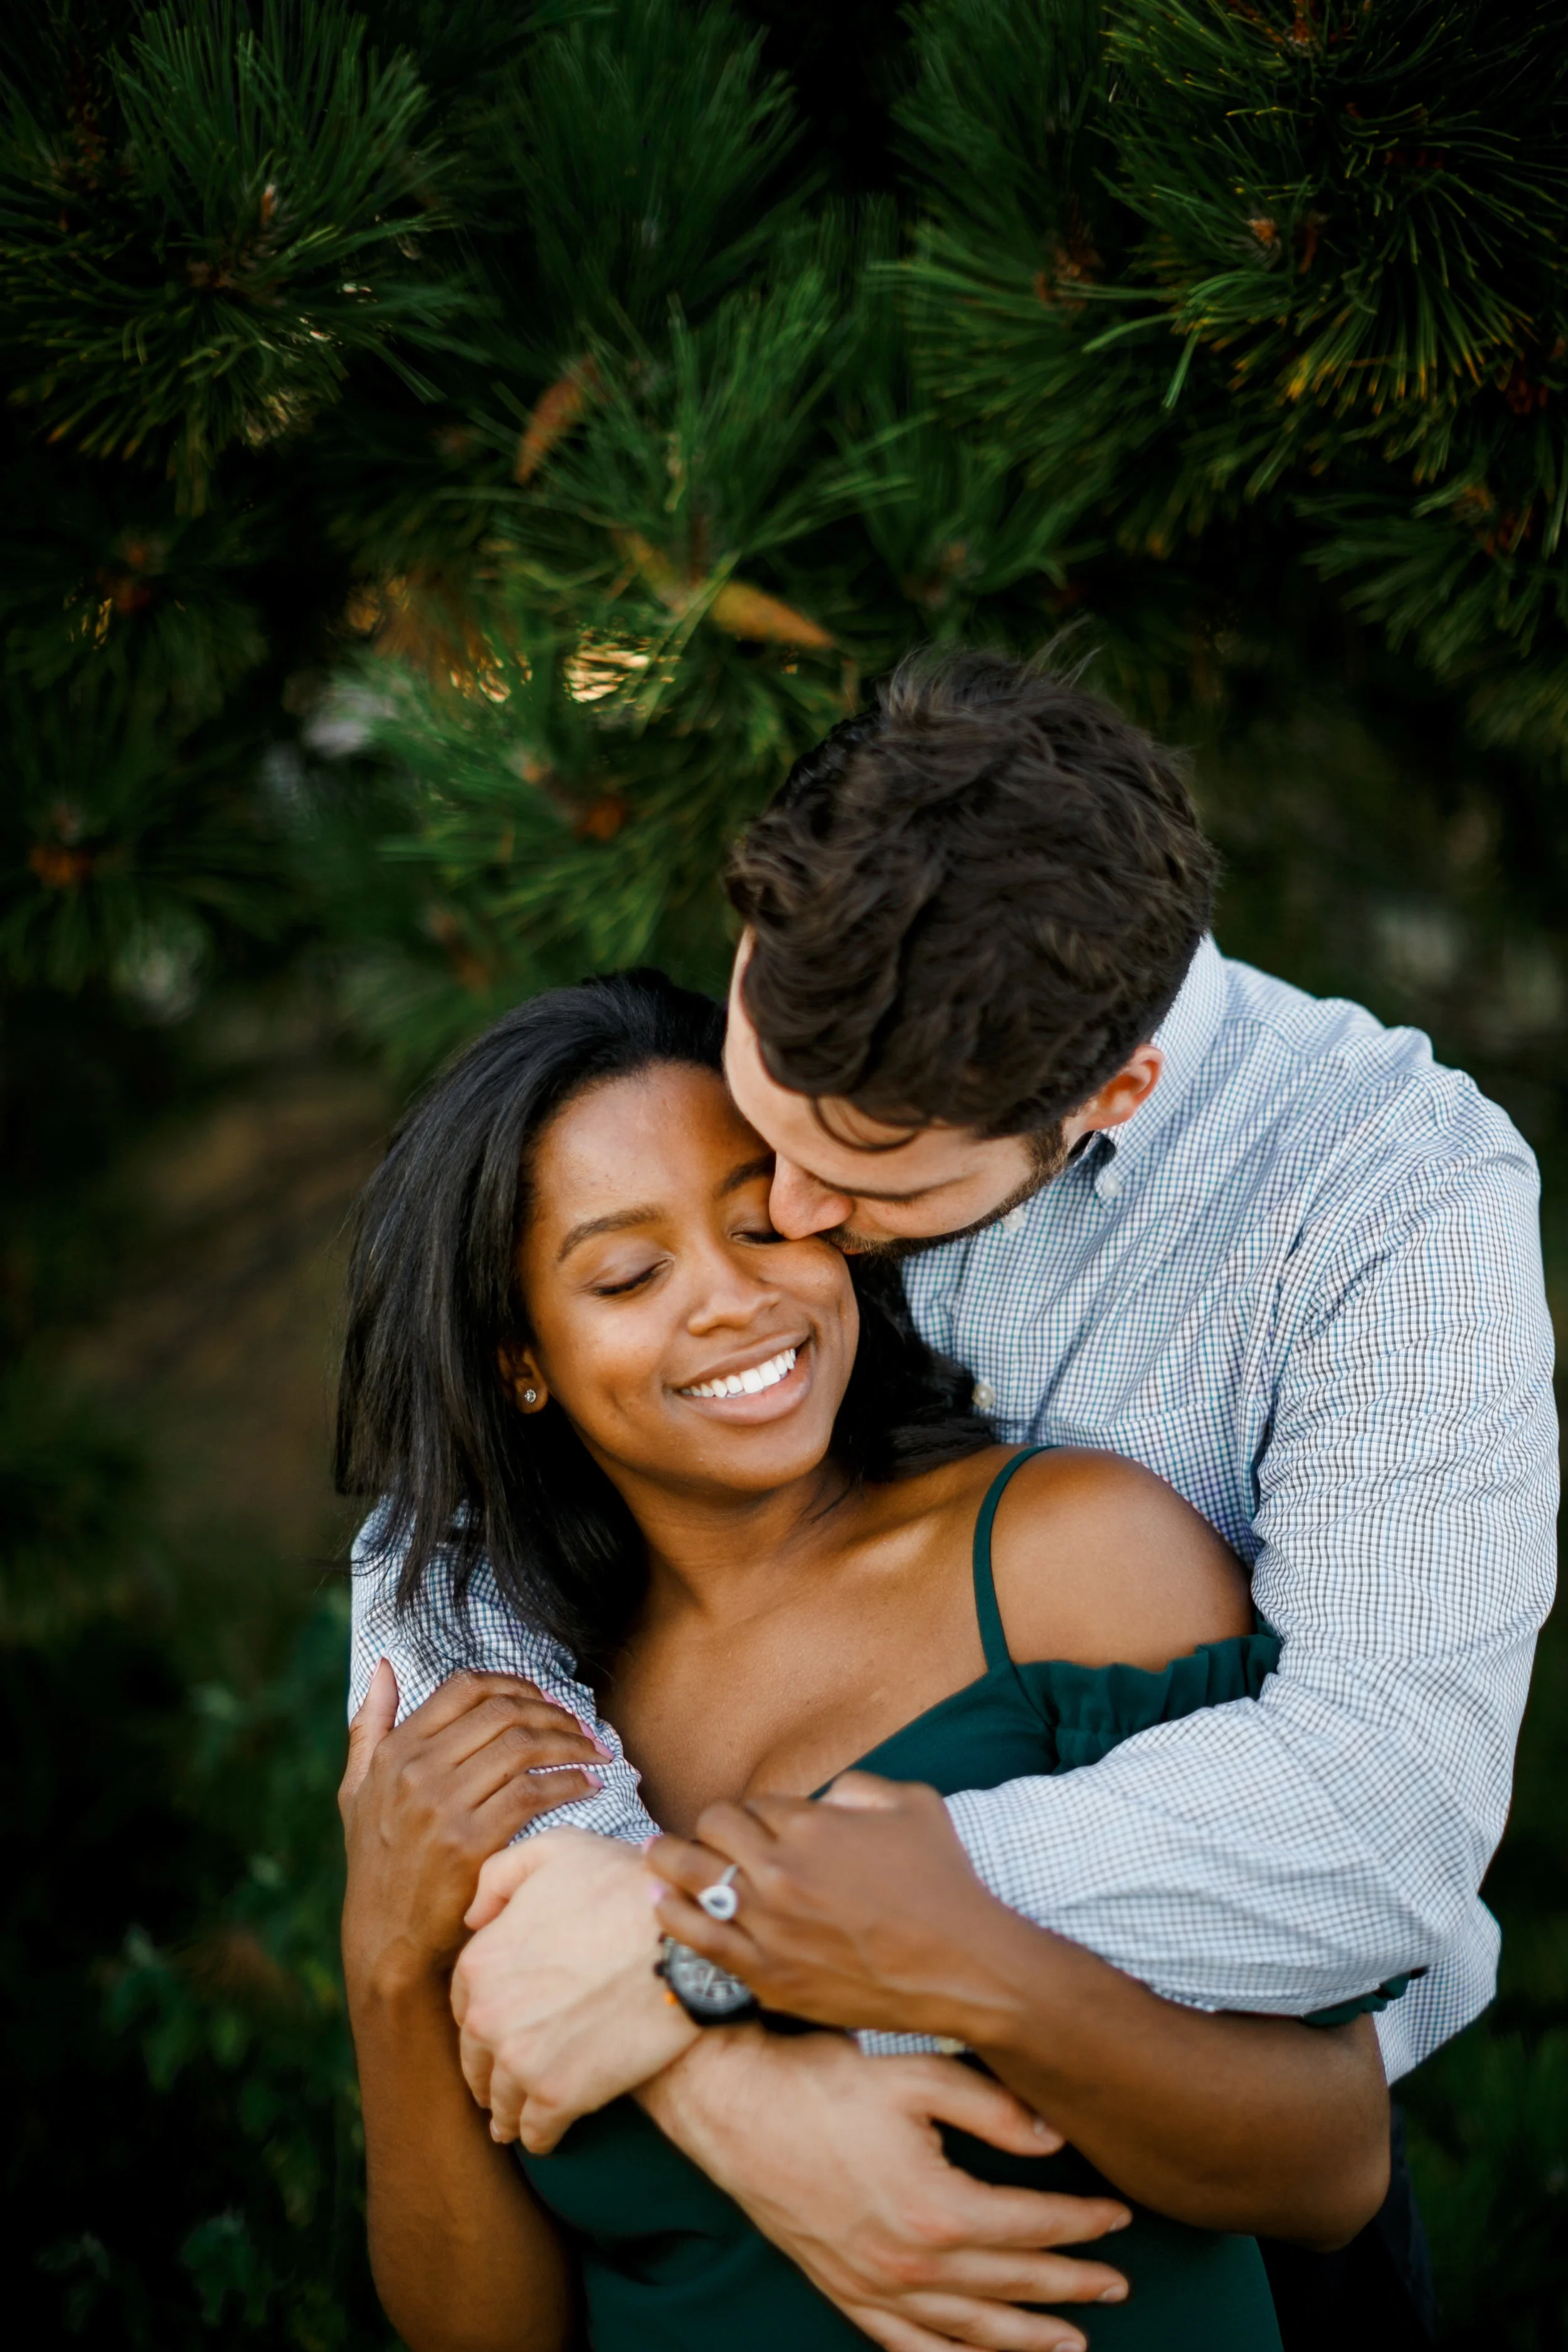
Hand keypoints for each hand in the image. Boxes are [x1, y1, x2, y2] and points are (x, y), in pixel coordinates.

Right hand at [339, 1661, 605, 2000]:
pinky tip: (588, 1786)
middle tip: (582, 1727)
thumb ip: (370, 1726)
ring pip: (523, 1747)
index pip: (464, 1687)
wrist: (386, 1940)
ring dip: (571, 1744)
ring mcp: (442, 1808)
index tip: (544, 1698)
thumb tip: (383, 1666)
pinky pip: (533, 1793)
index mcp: (394, 1752)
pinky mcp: (470, 1844)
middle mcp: (415, 1772)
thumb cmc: (379, 1862)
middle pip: (503, 1712)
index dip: (514, 1683)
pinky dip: (570, 1782)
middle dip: (553, 1713)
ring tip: (594, 1752)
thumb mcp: (358, 1790)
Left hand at [451, 1828, 698, 2151]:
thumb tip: (474, 1917)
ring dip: (508, 2112)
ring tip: (515, 2120)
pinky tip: (546, 2134)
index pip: (464, 2002)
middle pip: (476, 2058)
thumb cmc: (623, 1888)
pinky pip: (537, 2130)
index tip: (494, 2027)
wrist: (677, 1940)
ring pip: (502, 2101)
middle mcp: (489, 2017)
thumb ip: (500, 1875)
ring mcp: (522, 2061)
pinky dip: (540, 2135)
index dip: (480, 2014)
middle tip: (497, 2084)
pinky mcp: (560, 2096)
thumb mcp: (555, 1851)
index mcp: (481, 1961)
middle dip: (485, 2071)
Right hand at [642, 2029, 1130, 2351]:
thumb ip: (993, 2109)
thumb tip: (1054, 2138)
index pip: (1033, 2225)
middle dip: (1071, 2284)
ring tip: (1071, 2344)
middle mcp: (909, 2265)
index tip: (1119, 2215)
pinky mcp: (842, 2292)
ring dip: (1025, 2340)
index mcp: (937, 2209)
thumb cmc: (822, 2081)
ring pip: (968, 2332)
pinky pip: (905, 2346)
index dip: (1082, 2223)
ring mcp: (873, 2287)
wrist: (735, 2104)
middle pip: (1012, 2285)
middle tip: (1116, 2283)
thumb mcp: (917, 2075)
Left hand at [648, 1772, 1012, 2039]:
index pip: (753, 1804)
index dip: (755, 1811)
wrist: (961, 1969)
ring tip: (655, 1855)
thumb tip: (826, 1796)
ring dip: (669, 1861)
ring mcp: (769, 1927)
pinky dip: (672, 1915)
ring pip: (692, 1880)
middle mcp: (780, 1872)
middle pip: (712, 1832)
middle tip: (707, 1835)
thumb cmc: (942, 1884)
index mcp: (811, 1826)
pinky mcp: (768, 1976)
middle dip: (711, 1829)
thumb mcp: (913, 1805)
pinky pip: (700, 1939)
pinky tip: (659, 1901)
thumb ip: (862, 1786)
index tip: (760, 1822)